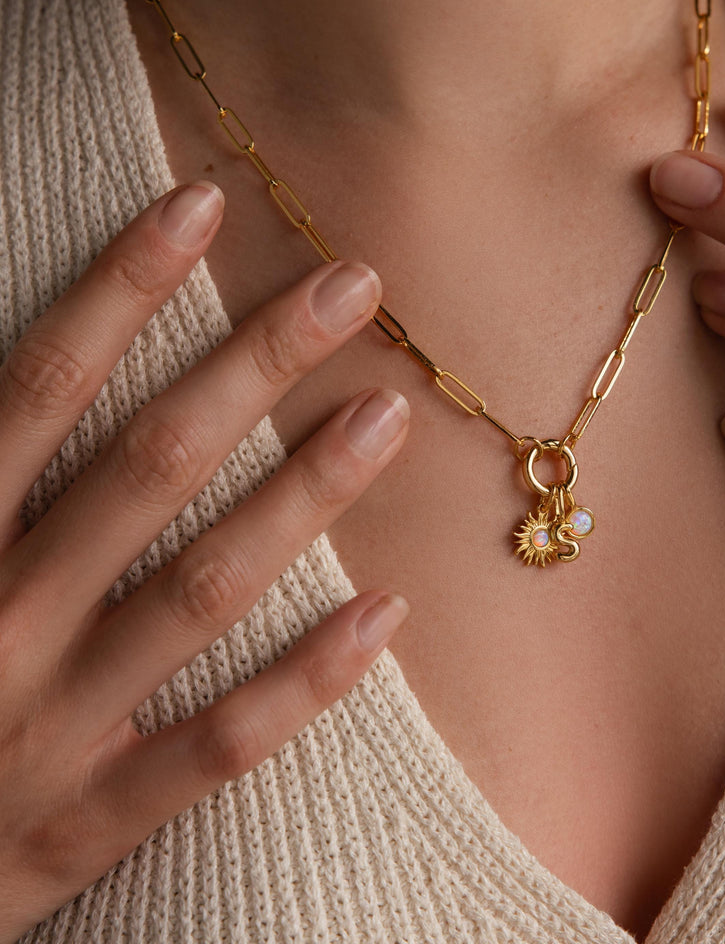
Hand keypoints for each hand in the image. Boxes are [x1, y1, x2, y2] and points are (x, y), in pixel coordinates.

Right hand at [0, 182, 409, 941]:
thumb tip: (36, 373)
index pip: (37, 385)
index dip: (117, 286)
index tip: (203, 204)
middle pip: (146, 466)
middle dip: (253, 365)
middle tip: (353, 284)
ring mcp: (44, 726)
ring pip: (198, 591)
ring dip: (301, 498)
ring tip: (385, 416)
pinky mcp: (84, 822)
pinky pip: (216, 747)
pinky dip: (304, 683)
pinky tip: (385, 613)